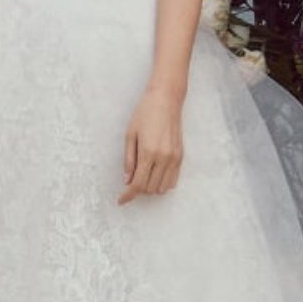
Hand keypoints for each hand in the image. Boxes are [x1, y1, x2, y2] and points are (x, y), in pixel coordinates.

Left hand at [117, 87, 182, 204]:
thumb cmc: (144, 114)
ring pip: (163, 188)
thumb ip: (129, 160)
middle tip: (130, 179)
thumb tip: (127, 180)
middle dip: (138, 189)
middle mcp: (164, 158)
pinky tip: (154, 174)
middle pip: (150, 188)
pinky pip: (173, 180)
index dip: (128, 195)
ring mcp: (174, 158)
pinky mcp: (181, 157)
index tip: (121, 201)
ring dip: (150, 187)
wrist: (166, 100)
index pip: (138, 184)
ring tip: (142, 175)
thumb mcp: (130, 135)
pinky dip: (162, 182)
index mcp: (148, 152)